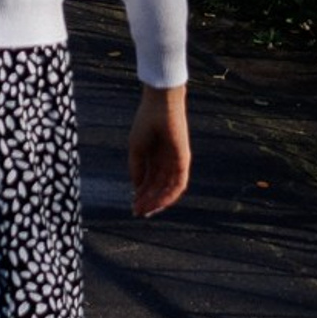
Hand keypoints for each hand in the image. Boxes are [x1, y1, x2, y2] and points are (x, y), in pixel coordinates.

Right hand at [129, 83, 190, 217]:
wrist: (160, 106)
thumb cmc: (146, 122)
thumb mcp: (136, 148)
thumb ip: (137, 168)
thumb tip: (136, 189)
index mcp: (154, 156)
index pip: (149, 181)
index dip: (141, 194)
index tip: (133, 206)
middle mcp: (165, 161)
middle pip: (158, 187)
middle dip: (147, 200)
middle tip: (137, 211)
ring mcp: (175, 162)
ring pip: (168, 189)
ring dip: (156, 201)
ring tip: (145, 210)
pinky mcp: (184, 161)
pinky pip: (178, 184)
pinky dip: (168, 195)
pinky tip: (157, 202)